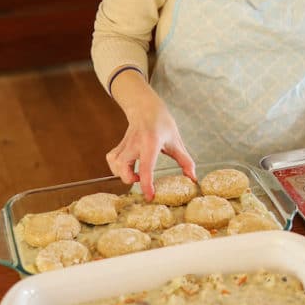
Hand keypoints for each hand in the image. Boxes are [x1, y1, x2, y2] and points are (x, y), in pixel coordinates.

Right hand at [104, 71, 196, 199]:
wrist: (145, 107)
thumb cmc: (162, 124)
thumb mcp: (176, 141)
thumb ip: (185, 161)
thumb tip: (193, 178)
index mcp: (152, 142)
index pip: (146, 167)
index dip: (147, 185)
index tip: (150, 197)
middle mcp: (135, 143)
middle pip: (123, 167)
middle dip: (130, 179)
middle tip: (141, 180)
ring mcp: (125, 144)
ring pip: (115, 164)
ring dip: (123, 174)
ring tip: (135, 174)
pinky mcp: (119, 145)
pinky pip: (111, 160)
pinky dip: (116, 168)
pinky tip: (127, 168)